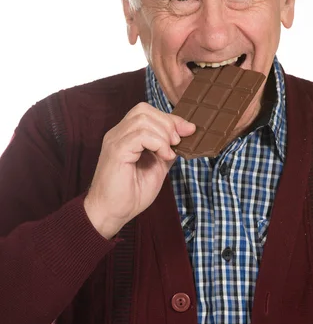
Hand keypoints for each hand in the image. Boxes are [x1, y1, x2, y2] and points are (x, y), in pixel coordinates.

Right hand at [84, 102, 194, 238]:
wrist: (112, 213)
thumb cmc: (131, 194)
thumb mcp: (157, 167)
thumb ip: (166, 150)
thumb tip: (183, 136)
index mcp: (126, 136)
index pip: (146, 112)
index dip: (170, 118)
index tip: (189, 130)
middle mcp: (118, 134)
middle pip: (144, 110)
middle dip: (168, 123)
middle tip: (177, 143)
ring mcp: (115, 140)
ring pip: (142, 119)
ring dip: (163, 134)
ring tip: (169, 152)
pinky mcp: (116, 150)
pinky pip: (140, 135)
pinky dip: (158, 143)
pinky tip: (164, 156)